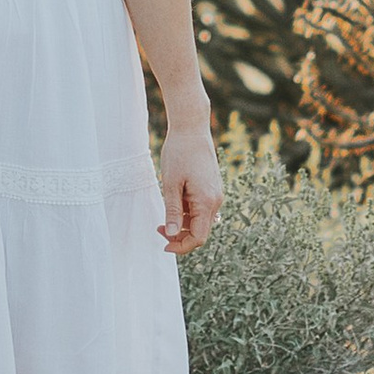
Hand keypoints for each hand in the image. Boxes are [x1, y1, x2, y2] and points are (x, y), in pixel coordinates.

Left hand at [157, 118, 222, 256]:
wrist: (192, 128)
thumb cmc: (179, 153)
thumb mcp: (170, 183)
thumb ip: (172, 210)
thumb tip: (171, 234)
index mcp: (206, 202)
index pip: (198, 237)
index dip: (181, 246)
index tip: (164, 245)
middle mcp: (216, 201)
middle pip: (200, 231)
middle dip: (179, 235)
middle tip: (158, 229)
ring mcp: (215, 194)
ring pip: (200, 220)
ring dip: (182, 223)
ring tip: (162, 215)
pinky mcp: (212, 187)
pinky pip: (201, 208)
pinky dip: (187, 212)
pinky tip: (173, 202)